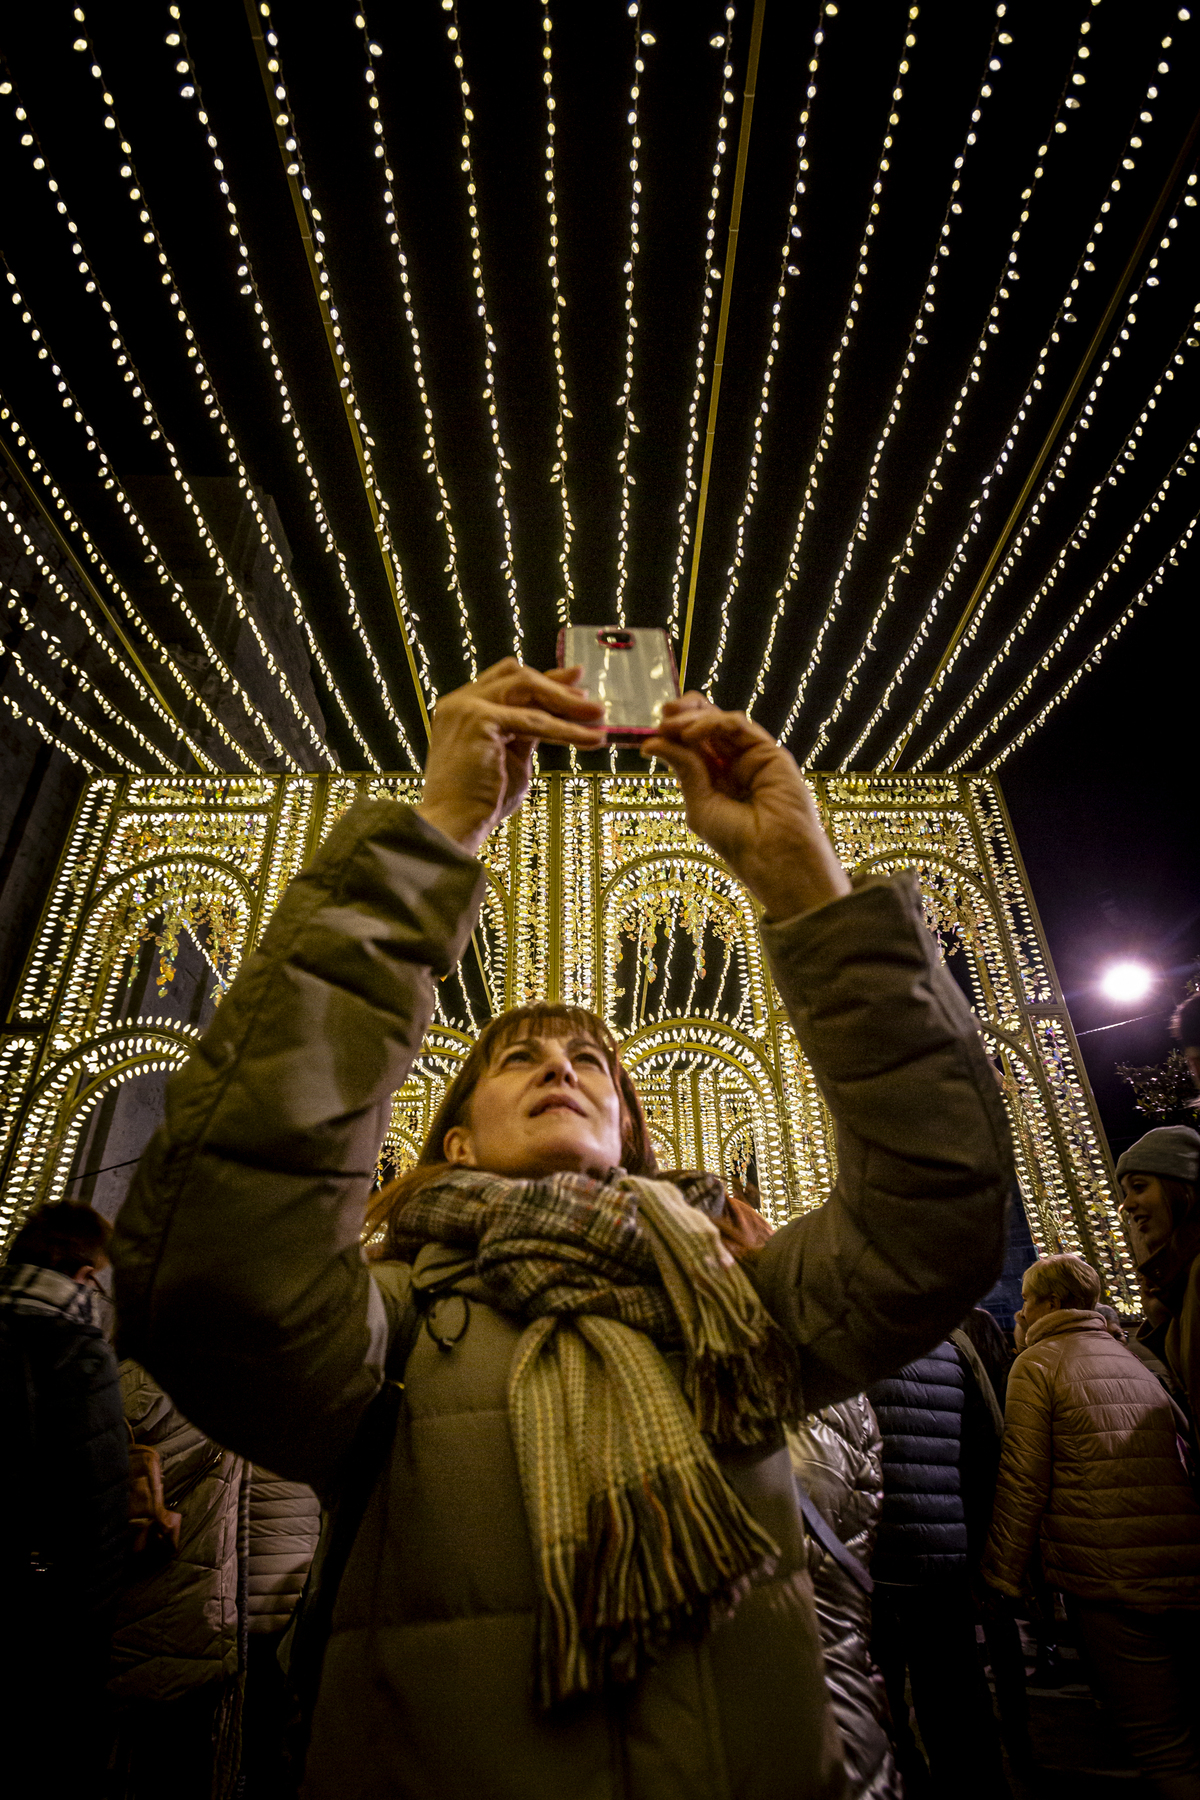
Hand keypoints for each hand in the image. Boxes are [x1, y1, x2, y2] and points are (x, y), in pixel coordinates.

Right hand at [415, 659, 604, 855]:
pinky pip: (533, 720)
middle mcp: (460, 702)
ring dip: (565, 701)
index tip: (576, 683)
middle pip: (517, 677)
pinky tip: (588, 738)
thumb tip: (558, 714)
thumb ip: (528, 732)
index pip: (506, 681)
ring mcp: (466, 707)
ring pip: (526, 689)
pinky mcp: (478, 720)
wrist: (454, 824)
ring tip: (597, 717)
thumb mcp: (511, 756)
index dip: (544, 680)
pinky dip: (564, 729)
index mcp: (463, 709)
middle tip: (591, 702)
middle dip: (557, 687)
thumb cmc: (479, 801)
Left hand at [643, 696, 850, 919]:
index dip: (677, 731)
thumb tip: (653, 741)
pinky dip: (713, 723)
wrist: (773, 857)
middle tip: (663, 714)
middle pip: (710, 726)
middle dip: (685, 715)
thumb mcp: (699, 803)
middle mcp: (735, 765)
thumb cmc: (737, 841)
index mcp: (717, 779)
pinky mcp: (770, 752)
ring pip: (723, 723)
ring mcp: (753, 757)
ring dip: (694, 719)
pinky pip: (740, 726)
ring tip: (671, 726)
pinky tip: (691, 734)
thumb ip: (684, 769)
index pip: (696, 745)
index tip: (656, 728)